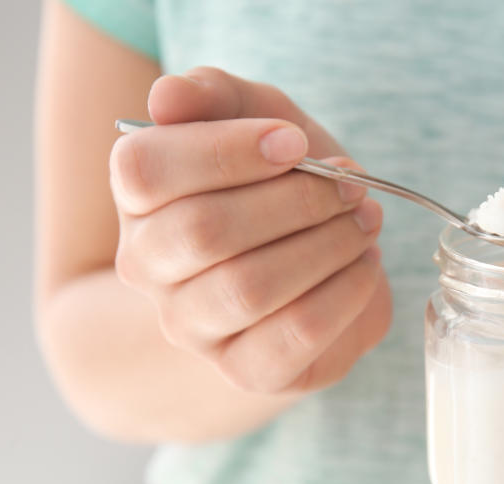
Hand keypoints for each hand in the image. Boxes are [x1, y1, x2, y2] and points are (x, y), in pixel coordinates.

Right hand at [110, 67, 391, 392]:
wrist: (317, 259)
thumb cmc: (279, 182)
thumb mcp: (256, 117)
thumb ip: (214, 95)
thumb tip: (168, 96)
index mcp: (138, 198)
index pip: (145, 168)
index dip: (226, 149)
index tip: (294, 142)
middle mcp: (149, 268)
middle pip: (203, 231)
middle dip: (295, 201)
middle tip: (350, 186)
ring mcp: (192, 326)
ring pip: (250, 286)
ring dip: (327, 244)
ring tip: (364, 221)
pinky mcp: (247, 369)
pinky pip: (295, 333)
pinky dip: (345, 292)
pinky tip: (365, 265)